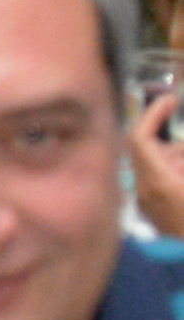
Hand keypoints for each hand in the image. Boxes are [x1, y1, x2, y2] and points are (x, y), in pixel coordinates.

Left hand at [132, 94, 183, 236]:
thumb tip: (181, 148)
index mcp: (159, 183)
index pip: (140, 137)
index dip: (153, 114)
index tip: (173, 101)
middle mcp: (148, 193)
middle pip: (149, 152)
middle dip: (175, 142)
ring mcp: (151, 207)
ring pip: (157, 168)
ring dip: (178, 159)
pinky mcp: (158, 218)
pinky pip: (161, 186)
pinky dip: (176, 175)